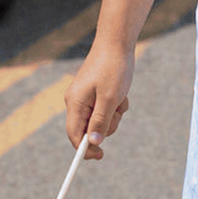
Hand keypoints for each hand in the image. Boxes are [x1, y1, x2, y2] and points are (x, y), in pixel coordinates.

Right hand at [64, 45, 133, 159]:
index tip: (101, 156)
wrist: (117, 42)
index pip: (74, 135)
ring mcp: (86, 96)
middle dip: (106, 126)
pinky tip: (122, 92)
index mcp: (75, 103)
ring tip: (121, 98)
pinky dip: (116, 104)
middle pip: (89, 129)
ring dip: (114, 114)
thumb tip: (92, 143)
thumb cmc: (113, 68)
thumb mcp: (110, 98)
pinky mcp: (95, 92)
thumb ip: (100, 122)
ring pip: (100, 119)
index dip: (85, 149)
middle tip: (118, 113)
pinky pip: (106, 108)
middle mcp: (76, 101)